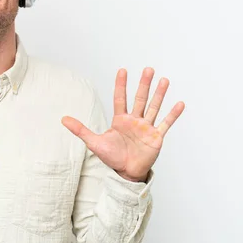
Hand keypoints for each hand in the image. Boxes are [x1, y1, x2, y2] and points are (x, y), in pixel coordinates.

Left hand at [62, 67, 184, 181]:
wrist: (125, 173)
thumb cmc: (111, 157)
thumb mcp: (94, 142)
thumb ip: (80, 130)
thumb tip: (63, 119)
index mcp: (120, 120)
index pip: (120, 98)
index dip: (121, 85)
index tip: (123, 70)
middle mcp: (134, 120)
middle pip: (140, 98)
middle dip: (144, 84)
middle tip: (148, 69)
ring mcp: (146, 127)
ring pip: (153, 107)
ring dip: (159, 94)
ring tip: (164, 80)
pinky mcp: (156, 137)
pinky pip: (165, 123)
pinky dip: (173, 114)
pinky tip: (179, 103)